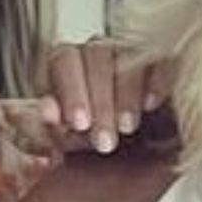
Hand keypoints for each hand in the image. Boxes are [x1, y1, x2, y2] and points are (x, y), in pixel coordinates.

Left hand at [42, 39, 170, 151]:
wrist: (141, 152)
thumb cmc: (98, 141)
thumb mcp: (71, 140)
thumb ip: (50, 127)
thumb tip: (36, 112)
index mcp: (70, 64)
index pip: (63, 60)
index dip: (70, 91)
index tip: (78, 124)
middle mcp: (100, 51)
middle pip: (95, 55)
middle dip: (99, 100)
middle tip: (103, 139)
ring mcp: (134, 50)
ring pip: (127, 56)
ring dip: (125, 94)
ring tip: (127, 127)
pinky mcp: (165, 59)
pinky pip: (161, 59)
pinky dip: (156, 80)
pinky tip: (151, 104)